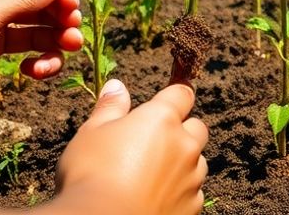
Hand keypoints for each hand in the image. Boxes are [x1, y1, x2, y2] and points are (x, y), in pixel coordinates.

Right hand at [54, 80, 207, 214]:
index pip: (182, 95)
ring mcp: (191, 178)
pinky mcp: (192, 207)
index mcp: (162, 120)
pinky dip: (179, 191)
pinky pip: (193, 193)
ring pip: (197, 162)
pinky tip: (155, 197)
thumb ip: (110, 108)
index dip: (175, 96)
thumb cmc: (91, 174)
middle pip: (197, 128)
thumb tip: (117, 86)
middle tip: (154, 142)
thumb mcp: (92, 133)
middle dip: (182, 131)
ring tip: (151, 174)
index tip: (167, 100)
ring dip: (182, 163)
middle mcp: (184, 146)